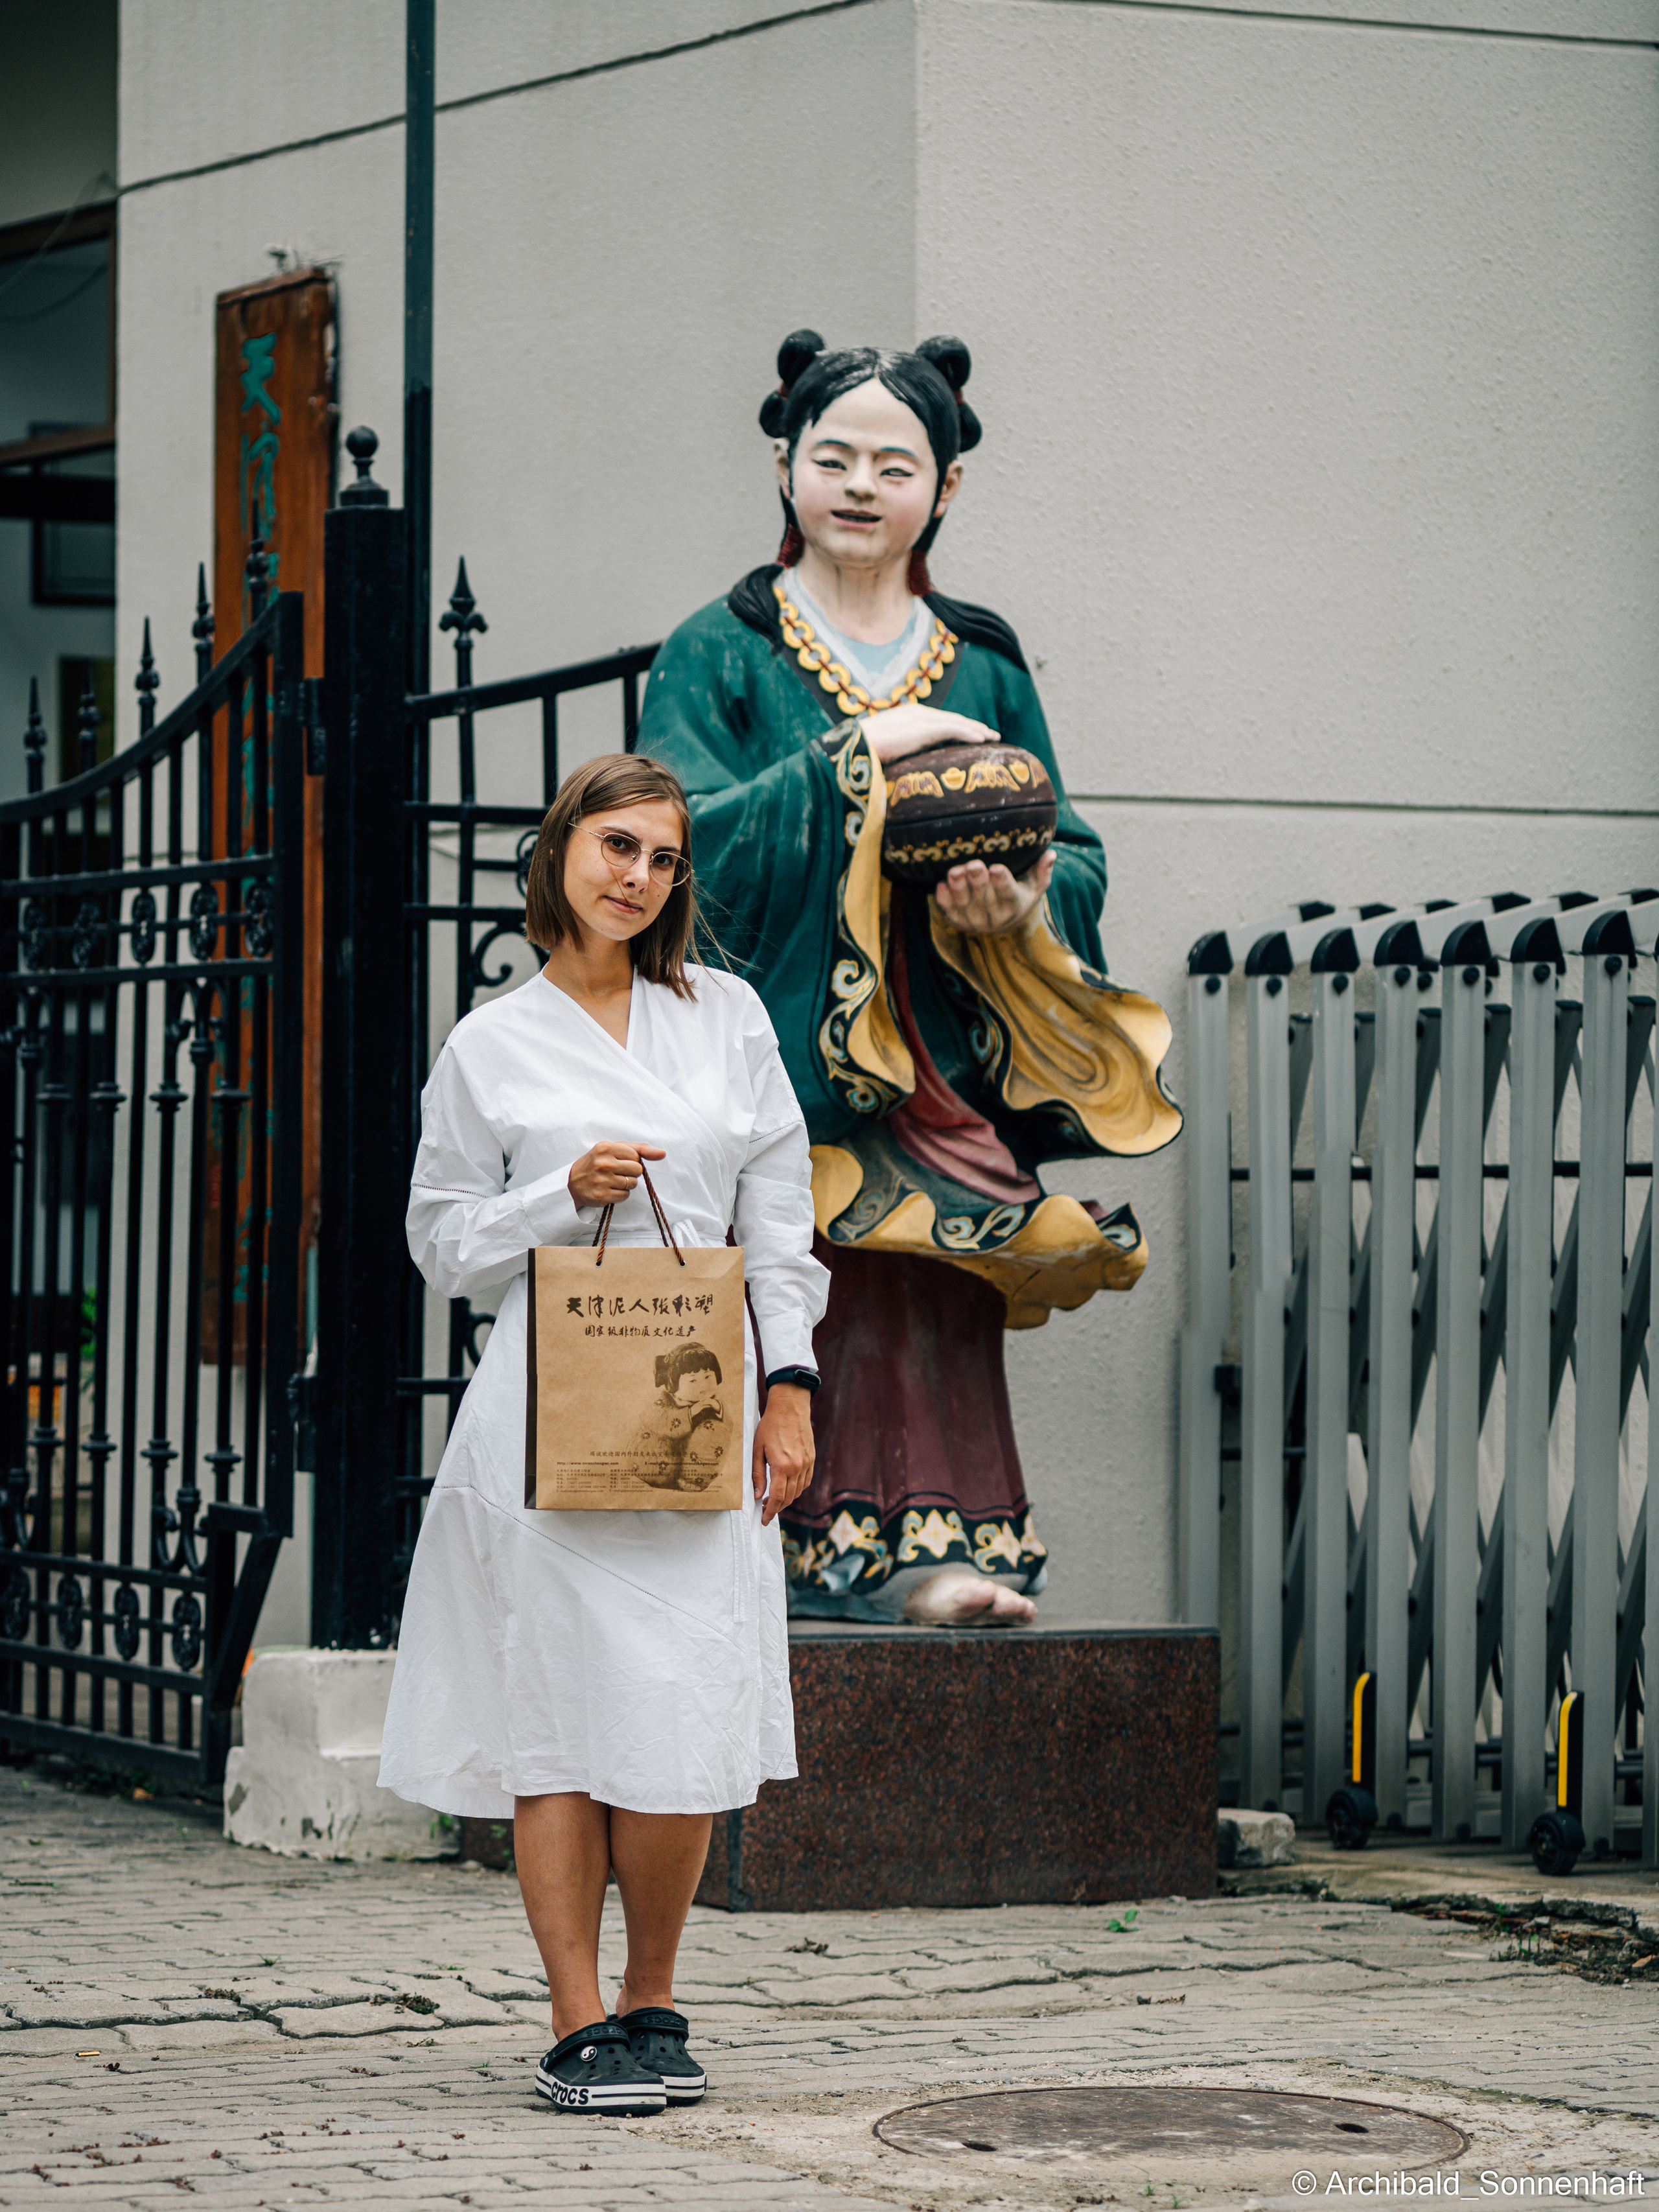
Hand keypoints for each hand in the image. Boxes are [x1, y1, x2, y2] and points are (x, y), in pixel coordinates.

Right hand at [567, 1141, 665, 1208]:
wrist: (572, 1182)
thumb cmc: (597, 1163)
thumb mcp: (613, 1149)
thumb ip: (639, 1149)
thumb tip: (662, 1153)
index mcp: (606, 1148)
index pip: (636, 1156)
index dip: (631, 1161)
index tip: (619, 1162)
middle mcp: (604, 1163)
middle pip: (637, 1170)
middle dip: (631, 1173)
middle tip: (616, 1173)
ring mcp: (602, 1180)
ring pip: (633, 1184)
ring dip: (626, 1184)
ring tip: (612, 1181)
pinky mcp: (602, 1196)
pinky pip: (625, 1196)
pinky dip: (620, 1194)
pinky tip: (609, 1190)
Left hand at [752, 1384, 814, 1527]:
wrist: (790, 1407)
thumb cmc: (770, 1426)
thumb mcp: (757, 1449)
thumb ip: (757, 1474)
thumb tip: (757, 1495)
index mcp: (782, 1466)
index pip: (777, 1497)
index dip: (770, 1511)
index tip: (764, 1519)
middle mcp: (797, 1467)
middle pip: (788, 1497)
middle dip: (777, 1507)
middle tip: (765, 1509)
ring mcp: (807, 1463)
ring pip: (798, 1491)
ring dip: (787, 1499)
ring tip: (774, 1498)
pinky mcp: (811, 1458)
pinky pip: (805, 1481)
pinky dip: (797, 1488)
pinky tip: (788, 1487)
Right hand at [863, 703, 998, 764]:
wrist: (852, 746)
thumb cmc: (861, 751)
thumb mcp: (882, 748)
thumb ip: (896, 751)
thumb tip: (897, 767)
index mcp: (907, 716)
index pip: (938, 721)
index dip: (957, 727)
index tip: (971, 734)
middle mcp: (916, 713)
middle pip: (951, 719)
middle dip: (972, 726)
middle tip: (989, 734)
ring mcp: (920, 719)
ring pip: (956, 723)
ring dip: (976, 729)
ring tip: (992, 737)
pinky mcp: (923, 728)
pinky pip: (952, 730)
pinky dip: (969, 733)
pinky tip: (982, 739)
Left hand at [934, 848, 1054, 935]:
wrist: (1001, 920)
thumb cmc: (1020, 894)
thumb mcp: (1034, 885)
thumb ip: (1042, 871)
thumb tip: (1051, 854)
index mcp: (1014, 904)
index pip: (1009, 894)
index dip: (1002, 882)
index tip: (997, 868)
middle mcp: (994, 916)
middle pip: (985, 898)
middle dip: (978, 881)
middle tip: (974, 864)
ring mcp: (973, 919)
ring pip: (965, 904)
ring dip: (958, 888)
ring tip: (955, 872)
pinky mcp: (956, 920)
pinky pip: (948, 911)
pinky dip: (943, 900)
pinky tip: (941, 885)